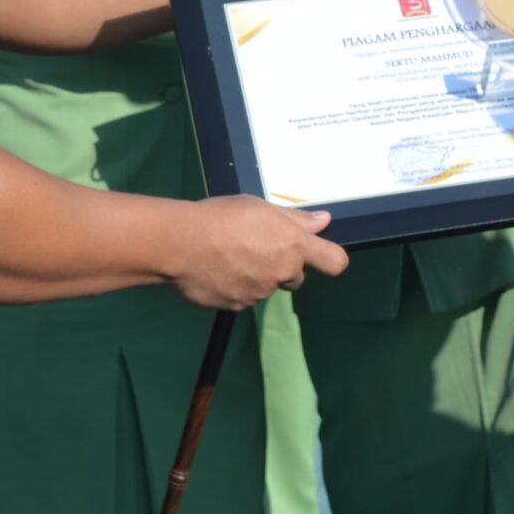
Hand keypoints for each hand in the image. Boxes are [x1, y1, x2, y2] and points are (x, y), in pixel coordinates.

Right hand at [169, 197, 350, 309]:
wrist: (179, 244)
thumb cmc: (221, 217)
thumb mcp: (260, 207)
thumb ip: (295, 219)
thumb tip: (324, 222)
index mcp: (293, 247)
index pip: (334, 262)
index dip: (330, 258)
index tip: (320, 254)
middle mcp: (281, 274)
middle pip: (296, 276)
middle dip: (283, 266)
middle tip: (255, 246)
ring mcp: (259, 294)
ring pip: (266, 286)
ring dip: (255, 275)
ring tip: (227, 255)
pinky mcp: (236, 307)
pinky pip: (242, 296)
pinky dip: (234, 286)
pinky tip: (215, 270)